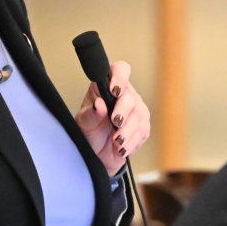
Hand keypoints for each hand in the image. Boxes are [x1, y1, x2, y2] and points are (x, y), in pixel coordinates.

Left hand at [75, 61, 150, 175]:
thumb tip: (99, 104)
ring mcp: (135, 110)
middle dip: (123, 110)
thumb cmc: (89, 133)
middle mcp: (123, 95)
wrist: (97, 155)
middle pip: (130, 95)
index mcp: (106, 87)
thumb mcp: (83, 124)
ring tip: (116, 141)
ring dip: (128, 130)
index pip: (119, 70)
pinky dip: (132, 141)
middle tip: (115, 122)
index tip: (114, 90)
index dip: (120, 76)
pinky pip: (143, 131)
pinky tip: (122, 148)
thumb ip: (91, 114)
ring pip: (139, 114)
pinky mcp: (143, 126)